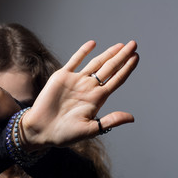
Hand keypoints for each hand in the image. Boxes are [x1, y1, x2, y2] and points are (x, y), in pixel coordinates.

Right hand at [21, 40, 138, 150]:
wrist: (41, 129)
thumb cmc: (64, 134)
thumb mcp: (90, 130)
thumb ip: (110, 121)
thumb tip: (132, 118)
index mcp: (96, 99)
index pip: (116, 80)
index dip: (127, 69)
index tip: (136, 58)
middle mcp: (88, 88)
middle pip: (109, 68)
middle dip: (122, 56)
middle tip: (133, 45)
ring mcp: (75, 81)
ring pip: (95, 63)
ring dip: (108, 53)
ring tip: (120, 45)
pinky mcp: (61, 77)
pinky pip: (74, 61)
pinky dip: (83, 51)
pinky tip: (93, 44)